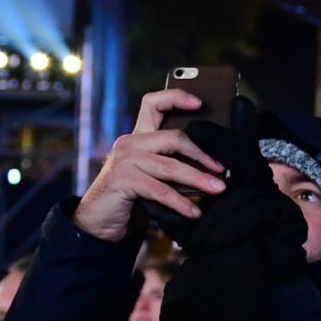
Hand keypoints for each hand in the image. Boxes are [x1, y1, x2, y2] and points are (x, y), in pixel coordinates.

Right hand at [74, 88, 227, 241]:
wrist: (99, 223)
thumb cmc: (132, 198)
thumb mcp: (153, 176)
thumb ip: (172, 163)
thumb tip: (213, 166)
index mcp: (139, 137)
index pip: (153, 103)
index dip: (176, 97)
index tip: (199, 103)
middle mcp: (130, 143)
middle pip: (173, 137)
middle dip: (201, 153)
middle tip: (222, 168)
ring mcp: (125, 160)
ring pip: (170, 165)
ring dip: (197, 178)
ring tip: (218, 189)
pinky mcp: (122, 179)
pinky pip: (160, 190)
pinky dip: (180, 203)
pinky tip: (194, 213)